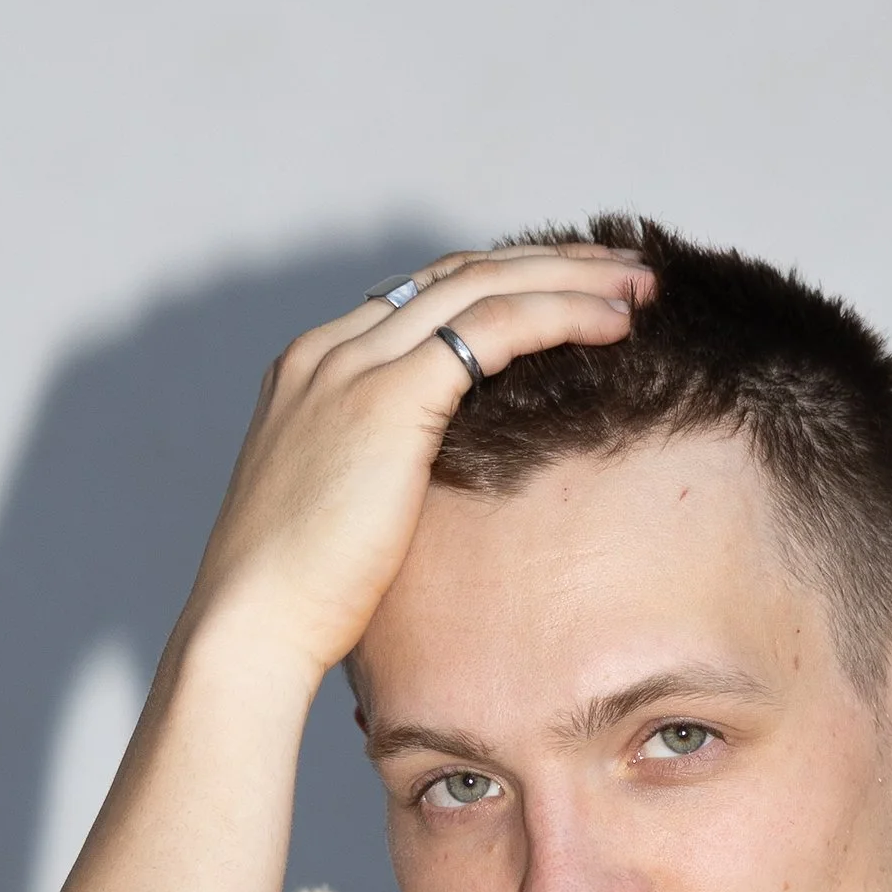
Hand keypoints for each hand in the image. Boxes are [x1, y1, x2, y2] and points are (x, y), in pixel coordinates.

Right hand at [182, 242, 651, 681]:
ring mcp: (355, 365)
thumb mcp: (341, 517)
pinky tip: (615, 323)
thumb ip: (380, 479)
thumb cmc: (297, 602)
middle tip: (623, 268)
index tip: (567, 294)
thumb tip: (431, 505)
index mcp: (312, 370)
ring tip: (641, 283)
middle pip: (457, 274)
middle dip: (548, 264)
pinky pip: (495, 328)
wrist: (250, 627)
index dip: (501, 285)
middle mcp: (330, 349)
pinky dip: (562, 315)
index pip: (421, 297)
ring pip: (484, 285)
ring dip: (572, 277)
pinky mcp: (390, 398)